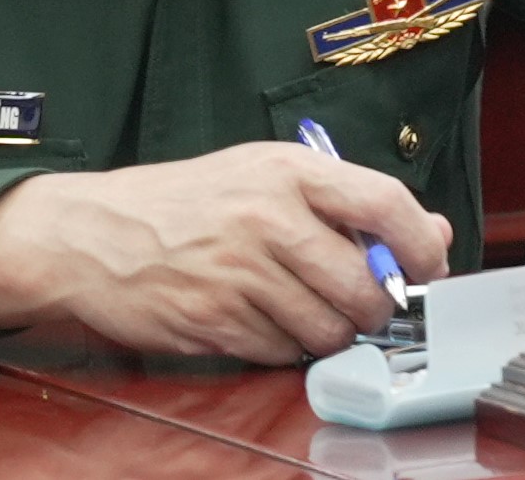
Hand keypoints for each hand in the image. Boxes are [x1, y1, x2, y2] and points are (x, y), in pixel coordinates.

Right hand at [0, 144, 451, 360]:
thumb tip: (430, 232)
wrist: (94, 234)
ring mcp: (238, 274)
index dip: (421, 244)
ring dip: (333, 333)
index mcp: (290, 173)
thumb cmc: (191, 201)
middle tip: (367, 306)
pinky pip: (281, 351)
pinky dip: (286, 347)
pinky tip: (268, 322)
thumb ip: (348, 202)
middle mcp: (267, 220)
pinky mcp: (213, 321)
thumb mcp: (269, 175)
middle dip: (377, 308)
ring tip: (313, 313)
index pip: (385, 203)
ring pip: (326, 328)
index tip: (429, 267)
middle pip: (362, 285)